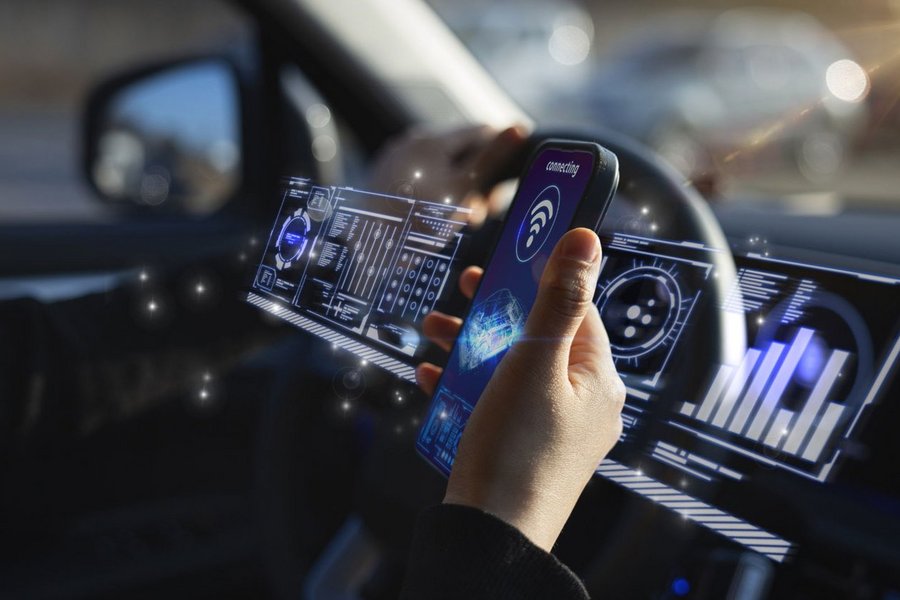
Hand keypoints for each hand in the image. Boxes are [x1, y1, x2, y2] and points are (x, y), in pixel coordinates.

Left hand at [368, 124, 527, 226]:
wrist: (366, 250)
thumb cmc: (418, 221)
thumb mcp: (463, 190)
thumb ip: (492, 158)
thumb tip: (520, 127)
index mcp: (432, 139)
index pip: (482, 131)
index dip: (502, 154)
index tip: (505, 185)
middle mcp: (410, 141)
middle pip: (460, 150)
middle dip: (478, 178)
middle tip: (484, 212)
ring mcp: (393, 158)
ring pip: (440, 166)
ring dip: (458, 188)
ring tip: (461, 218)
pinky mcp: (383, 178)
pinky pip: (419, 176)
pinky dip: (435, 192)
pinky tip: (436, 217)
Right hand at [416, 228, 625, 551]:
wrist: (491, 535)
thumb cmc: (516, 449)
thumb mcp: (535, 362)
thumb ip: (558, 300)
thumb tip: (586, 239)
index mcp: (596, 378)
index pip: (577, 309)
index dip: (542, 277)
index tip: (509, 255)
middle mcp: (581, 402)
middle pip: (540, 336)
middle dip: (498, 309)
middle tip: (468, 286)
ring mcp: (552, 428)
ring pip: (514, 367)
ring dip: (473, 342)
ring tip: (434, 328)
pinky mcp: (523, 447)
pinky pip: (497, 401)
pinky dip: (467, 382)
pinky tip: (432, 375)